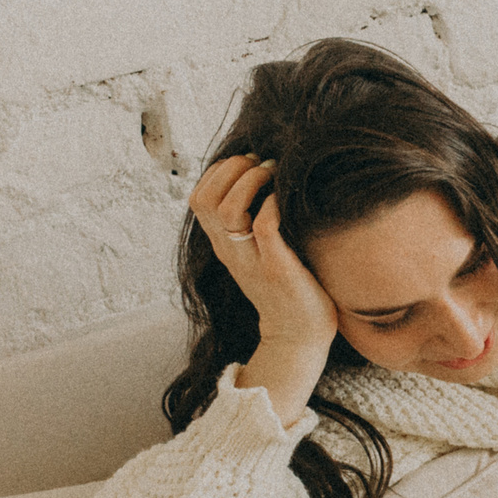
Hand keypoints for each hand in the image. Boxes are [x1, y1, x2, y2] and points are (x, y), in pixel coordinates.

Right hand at [189, 156, 338, 424]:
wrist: (299, 334)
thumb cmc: (287, 283)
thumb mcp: (258, 249)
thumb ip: (249, 220)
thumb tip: (262, 175)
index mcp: (222, 243)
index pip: (198, 197)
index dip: (219, 171)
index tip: (249, 163)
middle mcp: (229, 251)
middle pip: (205, 199)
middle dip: (233, 169)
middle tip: (262, 163)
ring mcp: (250, 261)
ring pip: (228, 210)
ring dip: (251, 182)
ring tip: (274, 175)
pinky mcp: (276, 270)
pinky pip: (263, 227)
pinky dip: (273, 204)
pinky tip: (285, 199)